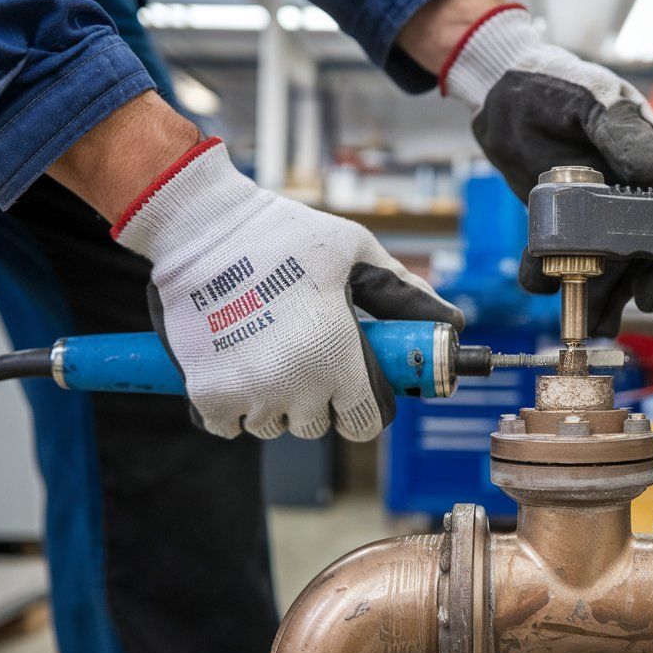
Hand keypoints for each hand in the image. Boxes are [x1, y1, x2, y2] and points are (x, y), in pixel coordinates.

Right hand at [112, 137, 462, 440]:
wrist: (201, 225)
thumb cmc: (284, 234)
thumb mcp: (358, 253)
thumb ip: (404, 296)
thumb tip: (450, 323)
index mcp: (336, 355)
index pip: (364, 423)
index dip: (365, 406)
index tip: (355, 386)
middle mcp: (294, 384)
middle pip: (317, 426)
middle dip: (319, 399)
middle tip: (306, 354)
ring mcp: (248, 393)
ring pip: (273, 425)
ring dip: (275, 403)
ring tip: (268, 351)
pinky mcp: (206, 393)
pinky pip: (230, 426)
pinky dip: (233, 407)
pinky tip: (237, 366)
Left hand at [441, 5, 652, 336]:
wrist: (502, 93)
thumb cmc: (557, 85)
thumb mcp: (592, 100)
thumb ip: (622, 133)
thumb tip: (652, 170)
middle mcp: (630, 196)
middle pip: (642, 257)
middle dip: (627, 293)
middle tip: (606, 319)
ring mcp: (594, 214)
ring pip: (603, 267)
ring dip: (594, 296)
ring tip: (582, 323)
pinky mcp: (559, 224)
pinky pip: (559, 259)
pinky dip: (548, 275)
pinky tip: (537, 279)